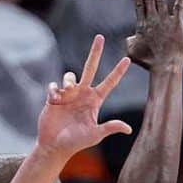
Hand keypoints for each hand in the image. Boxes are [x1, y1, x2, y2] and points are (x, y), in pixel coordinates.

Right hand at [37, 35, 131, 158]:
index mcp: (94, 101)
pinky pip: (54, 85)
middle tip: (100, 37)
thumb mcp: (95, 135)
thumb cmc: (76, 142)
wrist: (54, 146)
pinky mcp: (54, 97)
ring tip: (66, 93)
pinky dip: (54, 89)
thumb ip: (110, 127)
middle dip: (95, 52)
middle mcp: (83, 94)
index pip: (109, 83)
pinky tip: (54, 100)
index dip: (118, 72)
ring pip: (70, 76)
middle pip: (90, 68)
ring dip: (69, 81)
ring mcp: (68, 95)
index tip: (127, 59)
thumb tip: (128, 129)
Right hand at [126, 0, 182, 70]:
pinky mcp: (177, 23)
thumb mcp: (132, 52)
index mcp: (142, 26)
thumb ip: (129, 42)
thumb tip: (130, 37)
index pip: (139, 6)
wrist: (165, 66)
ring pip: (160, 0)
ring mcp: (165, 20)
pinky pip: (179, 7)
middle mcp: (153, 20)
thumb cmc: (148, 63)